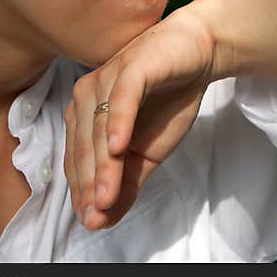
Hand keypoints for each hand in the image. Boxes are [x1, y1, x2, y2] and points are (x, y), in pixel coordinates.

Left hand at [63, 2, 218, 230]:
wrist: (198, 55)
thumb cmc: (168, 100)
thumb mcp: (148, 151)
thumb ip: (126, 182)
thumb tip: (104, 219)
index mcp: (85, 114)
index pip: (78, 159)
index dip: (82, 191)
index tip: (90, 221)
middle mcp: (88, 95)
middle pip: (84, 146)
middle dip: (90, 185)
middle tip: (96, 217)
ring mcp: (108, 78)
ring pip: (99, 127)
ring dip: (103, 164)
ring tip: (106, 197)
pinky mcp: (132, 66)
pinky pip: (122, 97)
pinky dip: (119, 123)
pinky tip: (119, 147)